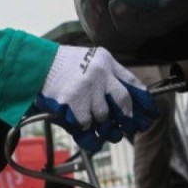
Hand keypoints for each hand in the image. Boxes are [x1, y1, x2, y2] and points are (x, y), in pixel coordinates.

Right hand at [35, 46, 158, 151]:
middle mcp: (101, 73)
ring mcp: (87, 87)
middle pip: (123, 102)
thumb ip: (108, 76)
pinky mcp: (74, 101)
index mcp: (107, 62)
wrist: (37, 64)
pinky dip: (84, 127)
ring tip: (96, 124)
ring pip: (104, 116)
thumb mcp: (90, 60)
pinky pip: (86, 123)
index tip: (150, 114)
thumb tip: (127, 103)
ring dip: (101, 124)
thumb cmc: (63, 65)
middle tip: (128, 127)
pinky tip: (81, 123)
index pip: (132, 83)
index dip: (144, 101)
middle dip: (128, 119)